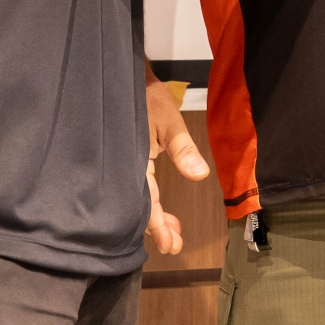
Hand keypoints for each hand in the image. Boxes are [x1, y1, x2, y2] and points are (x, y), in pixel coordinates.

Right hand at [144, 76, 211, 254]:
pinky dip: (150, 203)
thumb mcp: (168, 122)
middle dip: (158, 228)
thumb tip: (199, 175)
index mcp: (134, 162)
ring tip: (173, 233)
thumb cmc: (147, 97)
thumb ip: (183, 149)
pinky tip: (161, 212)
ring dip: (156, 218)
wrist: (124, 78)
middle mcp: (127, 168)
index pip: (146, 201)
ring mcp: (127, 165)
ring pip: (139, 200)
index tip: (170, 245)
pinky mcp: (129, 162)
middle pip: (141, 206)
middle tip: (174, 246)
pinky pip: (139, 189)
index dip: (157, 225)